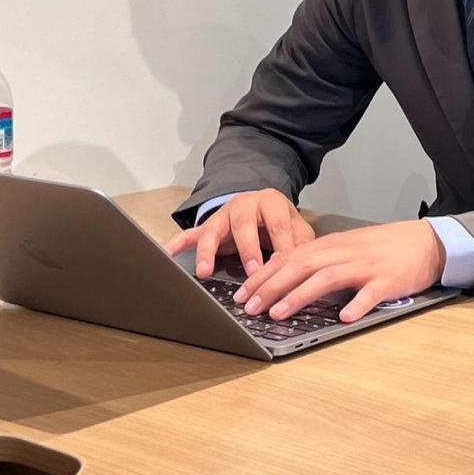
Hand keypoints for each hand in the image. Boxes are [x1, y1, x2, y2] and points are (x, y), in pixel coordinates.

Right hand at [164, 188, 313, 277]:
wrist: (261, 205)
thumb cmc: (279, 221)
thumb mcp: (296, 226)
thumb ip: (302, 241)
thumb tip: (306, 262)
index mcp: (271, 202)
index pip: (278, 224)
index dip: (282, 245)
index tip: (284, 266)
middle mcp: (244, 204)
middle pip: (244, 224)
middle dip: (248, 249)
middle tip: (252, 272)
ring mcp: (222, 215)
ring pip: (212, 229)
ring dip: (208, 251)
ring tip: (205, 271)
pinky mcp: (207, 225)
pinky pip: (189, 234)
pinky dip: (177, 244)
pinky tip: (167, 255)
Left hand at [232, 219, 445, 323]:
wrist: (427, 241)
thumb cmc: (385, 248)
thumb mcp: (347, 247)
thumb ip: (319, 258)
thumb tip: (284, 272)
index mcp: (332, 245)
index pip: (290, 258)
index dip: (264, 276)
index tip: (242, 294)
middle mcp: (345, 253)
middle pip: (301, 266)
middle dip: (272, 287)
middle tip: (249, 307)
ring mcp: (366, 266)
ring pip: (327, 277)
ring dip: (300, 295)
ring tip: (278, 313)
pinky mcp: (388, 281)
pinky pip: (370, 293)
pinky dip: (356, 304)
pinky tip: (344, 318)